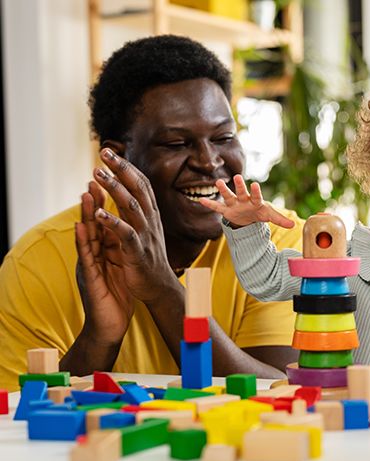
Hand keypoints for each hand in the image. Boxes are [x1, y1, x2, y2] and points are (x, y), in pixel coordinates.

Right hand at [75, 181, 133, 343]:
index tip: (113, 181)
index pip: (106, 222)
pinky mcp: (90, 278)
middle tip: (96, 175)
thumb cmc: (116, 298)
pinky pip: (86, 258)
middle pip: (95, 224)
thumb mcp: (121, 269)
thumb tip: (127, 234)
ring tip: (85, 192)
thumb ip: (120, 251)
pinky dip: (83, 241)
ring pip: (87, 236)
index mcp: (105, 251)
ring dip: (86, 214)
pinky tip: (80, 227)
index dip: (108, 203)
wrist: (109, 326)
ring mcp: (91, 265)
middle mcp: (95, 255)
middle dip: (96, 200)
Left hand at [90, 148, 177, 303]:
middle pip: (137, 189)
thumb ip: (137, 210)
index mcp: (151, 215)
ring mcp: (146, 236)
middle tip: (104, 152)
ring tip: (98, 174)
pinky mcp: (138, 252)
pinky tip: (98, 212)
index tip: (110, 152)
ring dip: (114, 188)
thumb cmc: (148, 258)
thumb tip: (126, 190)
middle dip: (121, 169)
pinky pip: (125, 234)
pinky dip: (112, 222)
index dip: (126, 167)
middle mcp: (150, 221)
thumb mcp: (146, 230)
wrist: (160, 287)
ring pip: (131, 206)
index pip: (141, 184)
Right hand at [199, 174, 295, 228]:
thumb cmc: (259, 212)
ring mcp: (234, 204)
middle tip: (236, 177)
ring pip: (228, 196)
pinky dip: (210, 204)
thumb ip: (280, 220)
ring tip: (217, 182)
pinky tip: (201, 201)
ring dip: (223, 190)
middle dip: (239, 186)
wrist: (248, 216)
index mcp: (255, 201)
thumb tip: (294, 225)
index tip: (255, 184)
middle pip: (241, 192)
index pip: (256, 196)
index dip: (256, 191)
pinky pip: (217, 207)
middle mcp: (244, 200)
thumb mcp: (269, 216)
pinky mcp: (226, 210)